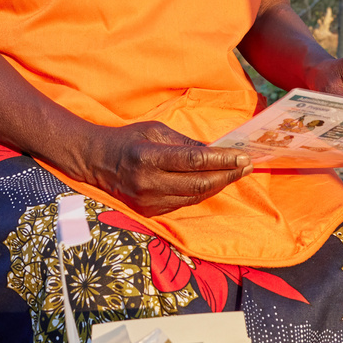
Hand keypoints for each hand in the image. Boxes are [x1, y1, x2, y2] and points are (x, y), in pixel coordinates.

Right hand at [81, 121, 252, 216]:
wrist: (96, 162)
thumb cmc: (129, 140)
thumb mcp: (156, 131)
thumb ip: (186, 143)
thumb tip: (217, 151)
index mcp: (148, 157)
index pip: (193, 161)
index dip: (222, 160)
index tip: (242, 156)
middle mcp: (148, 183)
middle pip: (199, 183)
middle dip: (228, 175)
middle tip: (246, 165)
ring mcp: (148, 201)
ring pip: (195, 196)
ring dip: (219, 184)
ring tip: (236, 172)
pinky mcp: (150, 212)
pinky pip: (184, 203)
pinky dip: (202, 192)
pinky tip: (215, 181)